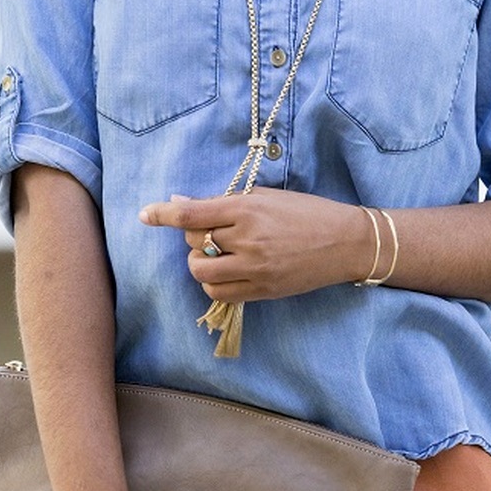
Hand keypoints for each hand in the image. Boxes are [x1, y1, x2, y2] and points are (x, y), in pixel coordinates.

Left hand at [138, 188, 371, 301]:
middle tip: (211, 231)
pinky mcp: (262, 290)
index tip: (145, 215)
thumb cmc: (306, 212)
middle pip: (194, 242)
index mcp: (248, 209)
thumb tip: (180, 203)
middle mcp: (248, 239)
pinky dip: (214, 283)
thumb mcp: (265, 197)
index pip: (192, 214)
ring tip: (217, 254)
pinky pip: (220, 293)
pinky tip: (226, 272)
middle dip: (194, 236)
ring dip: (200, 263)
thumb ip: (223, 202)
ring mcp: (255, 268)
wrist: (345, 242)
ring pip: (202, 272)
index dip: (163, 214)